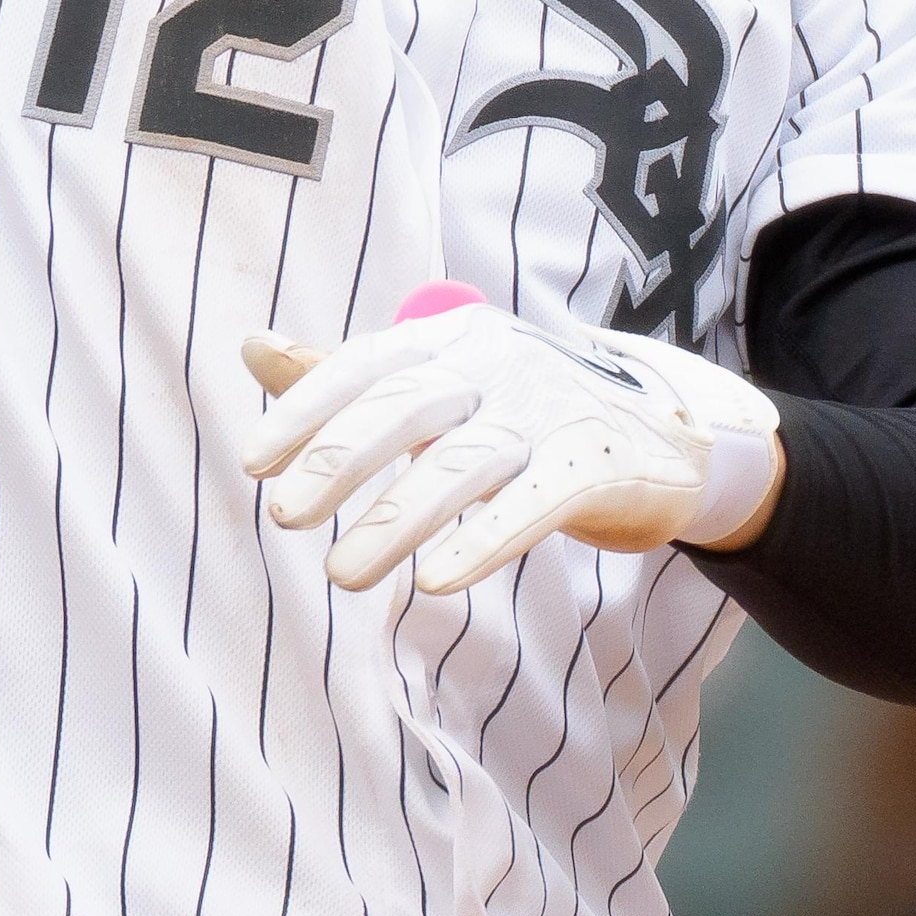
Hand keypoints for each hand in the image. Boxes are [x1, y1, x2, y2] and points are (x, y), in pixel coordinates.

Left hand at [241, 285, 781, 595]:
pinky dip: (481, 541)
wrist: (664, 435)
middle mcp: (501, 361)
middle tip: (284, 517)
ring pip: (461, 463)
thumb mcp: (442, 382)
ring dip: (396, 520)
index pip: (368, 363)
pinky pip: (534, 504)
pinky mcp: (598, 465)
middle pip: (407, 406)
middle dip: (339, 462)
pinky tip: (433, 581)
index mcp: (454, 334)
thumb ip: (349, 376)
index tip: (254, 465)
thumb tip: (251, 347)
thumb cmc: (526, 411)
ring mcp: (553, 410)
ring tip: (341, 575)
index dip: (307, 410)